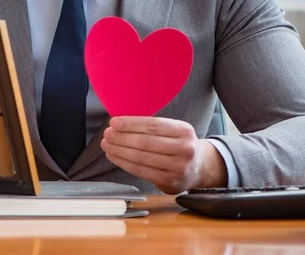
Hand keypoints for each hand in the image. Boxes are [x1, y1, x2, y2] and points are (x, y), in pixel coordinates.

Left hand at [100, 116, 226, 193]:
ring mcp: (178, 168)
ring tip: (107, 145)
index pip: (153, 125)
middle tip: (107, 134)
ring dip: (120, 151)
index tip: (114, 122)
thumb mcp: (173, 130)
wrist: (198, 168)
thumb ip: (152, 127)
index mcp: (184, 130)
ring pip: (142, 158)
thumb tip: (119, 123)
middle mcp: (184, 149)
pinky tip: (115, 157)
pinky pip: (142, 171)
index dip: (131, 124)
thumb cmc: (177, 144)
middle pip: (145, 142)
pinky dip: (125, 163)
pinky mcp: (170, 183)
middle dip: (122, 138)